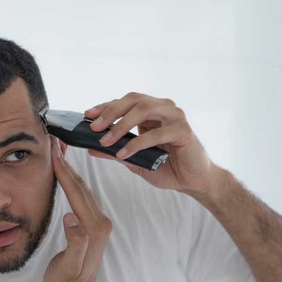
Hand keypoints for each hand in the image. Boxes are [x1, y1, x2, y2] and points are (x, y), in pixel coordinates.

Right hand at [43, 137, 111, 281]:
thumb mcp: (68, 267)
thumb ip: (75, 244)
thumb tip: (72, 219)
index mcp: (94, 229)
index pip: (78, 195)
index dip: (65, 173)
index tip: (54, 154)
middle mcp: (100, 223)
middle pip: (82, 188)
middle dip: (68, 165)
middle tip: (56, 144)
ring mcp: (98, 224)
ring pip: (83, 191)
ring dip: (71, 172)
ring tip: (59, 154)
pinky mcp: (93, 226)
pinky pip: (83, 199)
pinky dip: (73, 184)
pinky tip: (66, 177)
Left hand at [85, 92, 216, 193]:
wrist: (193, 182)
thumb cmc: (168, 168)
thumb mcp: (136, 160)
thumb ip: (116, 151)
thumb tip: (91, 148)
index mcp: (153, 110)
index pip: (126, 102)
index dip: (106, 106)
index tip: (88, 116)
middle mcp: (164, 108)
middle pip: (133, 100)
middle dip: (111, 112)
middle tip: (95, 128)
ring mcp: (175, 116)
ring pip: (143, 110)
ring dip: (121, 125)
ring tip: (107, 141)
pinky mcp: (183, 130)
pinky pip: (155, 133)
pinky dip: (137, 143)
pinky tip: (124, 153)